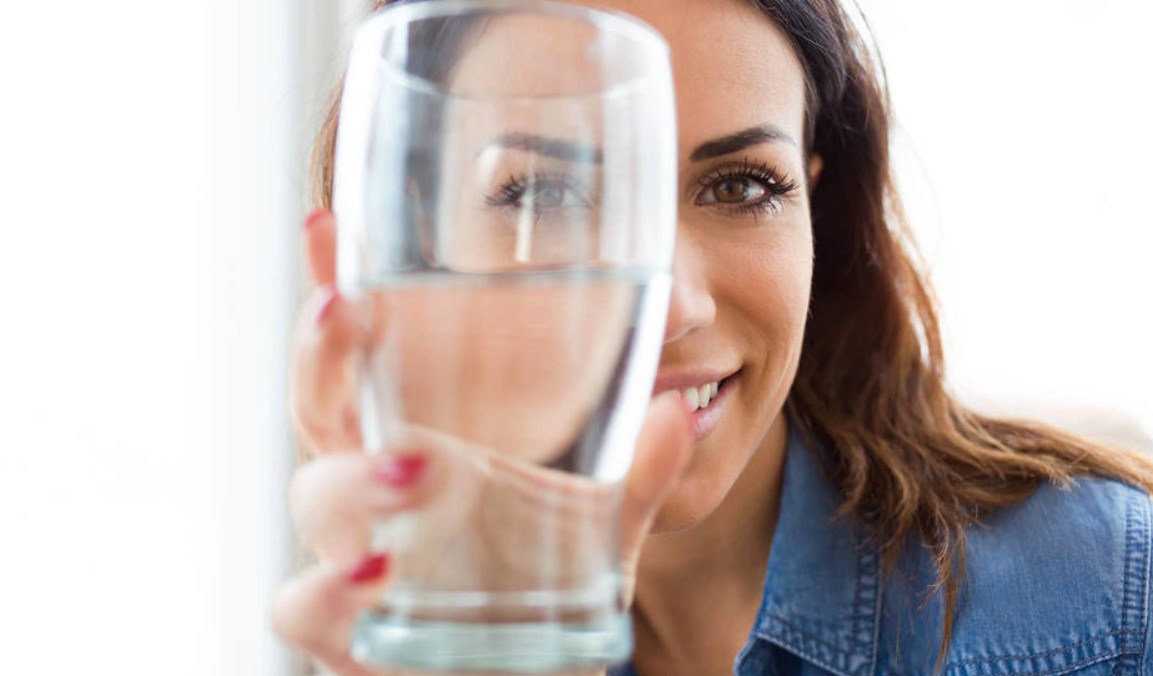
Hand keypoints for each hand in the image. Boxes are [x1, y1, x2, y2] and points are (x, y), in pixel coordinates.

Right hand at [271, 210, 691, 674]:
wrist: (535, 671)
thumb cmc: (550, 582)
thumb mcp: (605, 516)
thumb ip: (641, 466)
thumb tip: (680, 407)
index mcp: (421, 437)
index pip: (362, 350)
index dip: (332, 284)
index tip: (328, 221)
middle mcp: (377, 488)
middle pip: (318, 406)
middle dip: (322, 353)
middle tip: (349, 307)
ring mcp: (360, 555)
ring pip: (310, 502)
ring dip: (350, 477)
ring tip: (418, 465)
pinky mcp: (357, 632)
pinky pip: (307, 609)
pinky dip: (331, 593)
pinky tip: (378, 577)